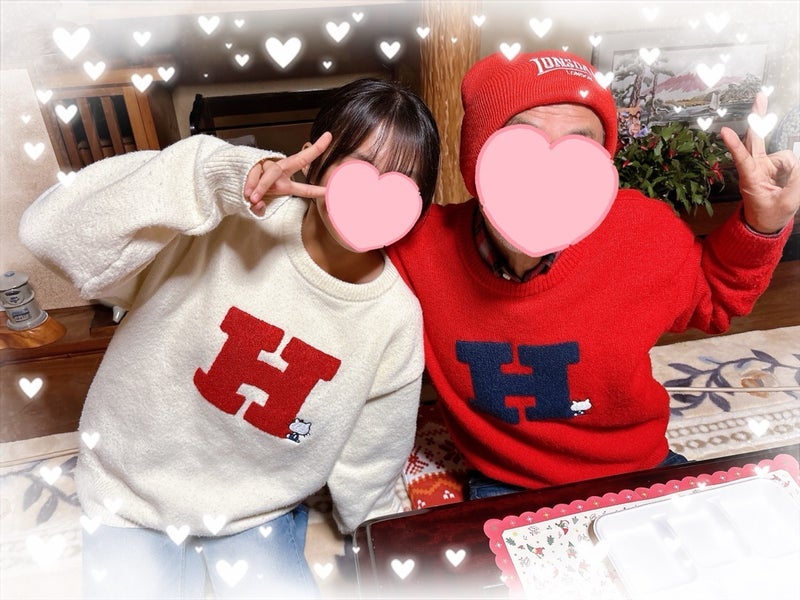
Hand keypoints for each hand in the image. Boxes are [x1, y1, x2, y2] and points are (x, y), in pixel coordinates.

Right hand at [244, 132, 331, 215]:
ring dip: (263, 186)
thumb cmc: (251, 191)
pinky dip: (251, 185)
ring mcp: (268, 165)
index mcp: (285, 182)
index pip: (304, 188)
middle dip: (314, 151)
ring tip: (253, 198)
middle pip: (299, 160)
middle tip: (328, 139)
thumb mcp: (258, 203)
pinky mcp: (254, 162)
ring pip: (270, 174)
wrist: (232, 179)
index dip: (317, 190)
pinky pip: (255, 174)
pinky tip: (247, 194)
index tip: (331, 190)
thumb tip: (258, 206)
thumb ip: (259, 208)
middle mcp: (280, 171)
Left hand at [720, 93, 799, 233]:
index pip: (742, 158)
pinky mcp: (772, 165)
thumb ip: (795, 180)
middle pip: (756, 138)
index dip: (734, 144)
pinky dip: (792, 169)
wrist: (766, 223)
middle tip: (760, 96)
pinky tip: (788, 180)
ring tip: (785, 187)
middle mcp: (755, 167)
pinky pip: (788, 160)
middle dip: (759, 116)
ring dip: (789, 168)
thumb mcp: (787, 201)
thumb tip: (796, 161)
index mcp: (750, 178)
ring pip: (783, 156)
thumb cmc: (770, 214)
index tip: (723, 131)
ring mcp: (764, 165)